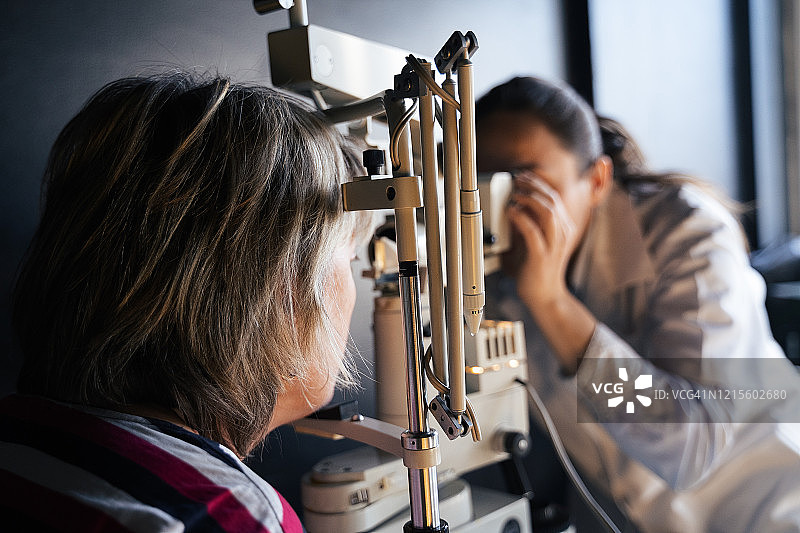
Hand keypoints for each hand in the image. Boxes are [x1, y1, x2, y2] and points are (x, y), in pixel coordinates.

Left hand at [505, 173, 578, 312]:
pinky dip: (520, 218)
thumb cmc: (538, 269)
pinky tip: (510, 212)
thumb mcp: (537, 240)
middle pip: (552, 200)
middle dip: (533, 185)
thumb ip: (531, 224)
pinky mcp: (542, 256)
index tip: (523, 177)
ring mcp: (554, 245)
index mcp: (563, 228)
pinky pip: (532, 231)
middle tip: (517, 179)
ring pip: (547, 212)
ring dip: (529, 199)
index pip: (554, 198)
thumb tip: (516, 207)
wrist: (545, 296)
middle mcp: (563, 233)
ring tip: (514, 194)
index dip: (539, 184)